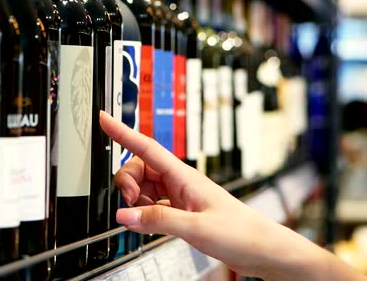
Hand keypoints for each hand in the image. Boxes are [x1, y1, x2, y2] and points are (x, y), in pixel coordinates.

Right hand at [99, 111, 366, 280]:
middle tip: (131, 204)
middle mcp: (179, 182)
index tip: (104, 118)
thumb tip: (125, 215)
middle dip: (127, 183)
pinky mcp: (180, 212)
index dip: (122, 132)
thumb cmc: (240, 232)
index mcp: (184, 176)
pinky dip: (144, 214)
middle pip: (138, 169)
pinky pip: (151, 206)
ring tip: (145, 219)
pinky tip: (149, 225)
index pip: (146, 148)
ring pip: (143, 188)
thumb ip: (158, 221)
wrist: (261, 249)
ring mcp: (179, 197)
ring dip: (135, 201)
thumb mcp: (196, 228)